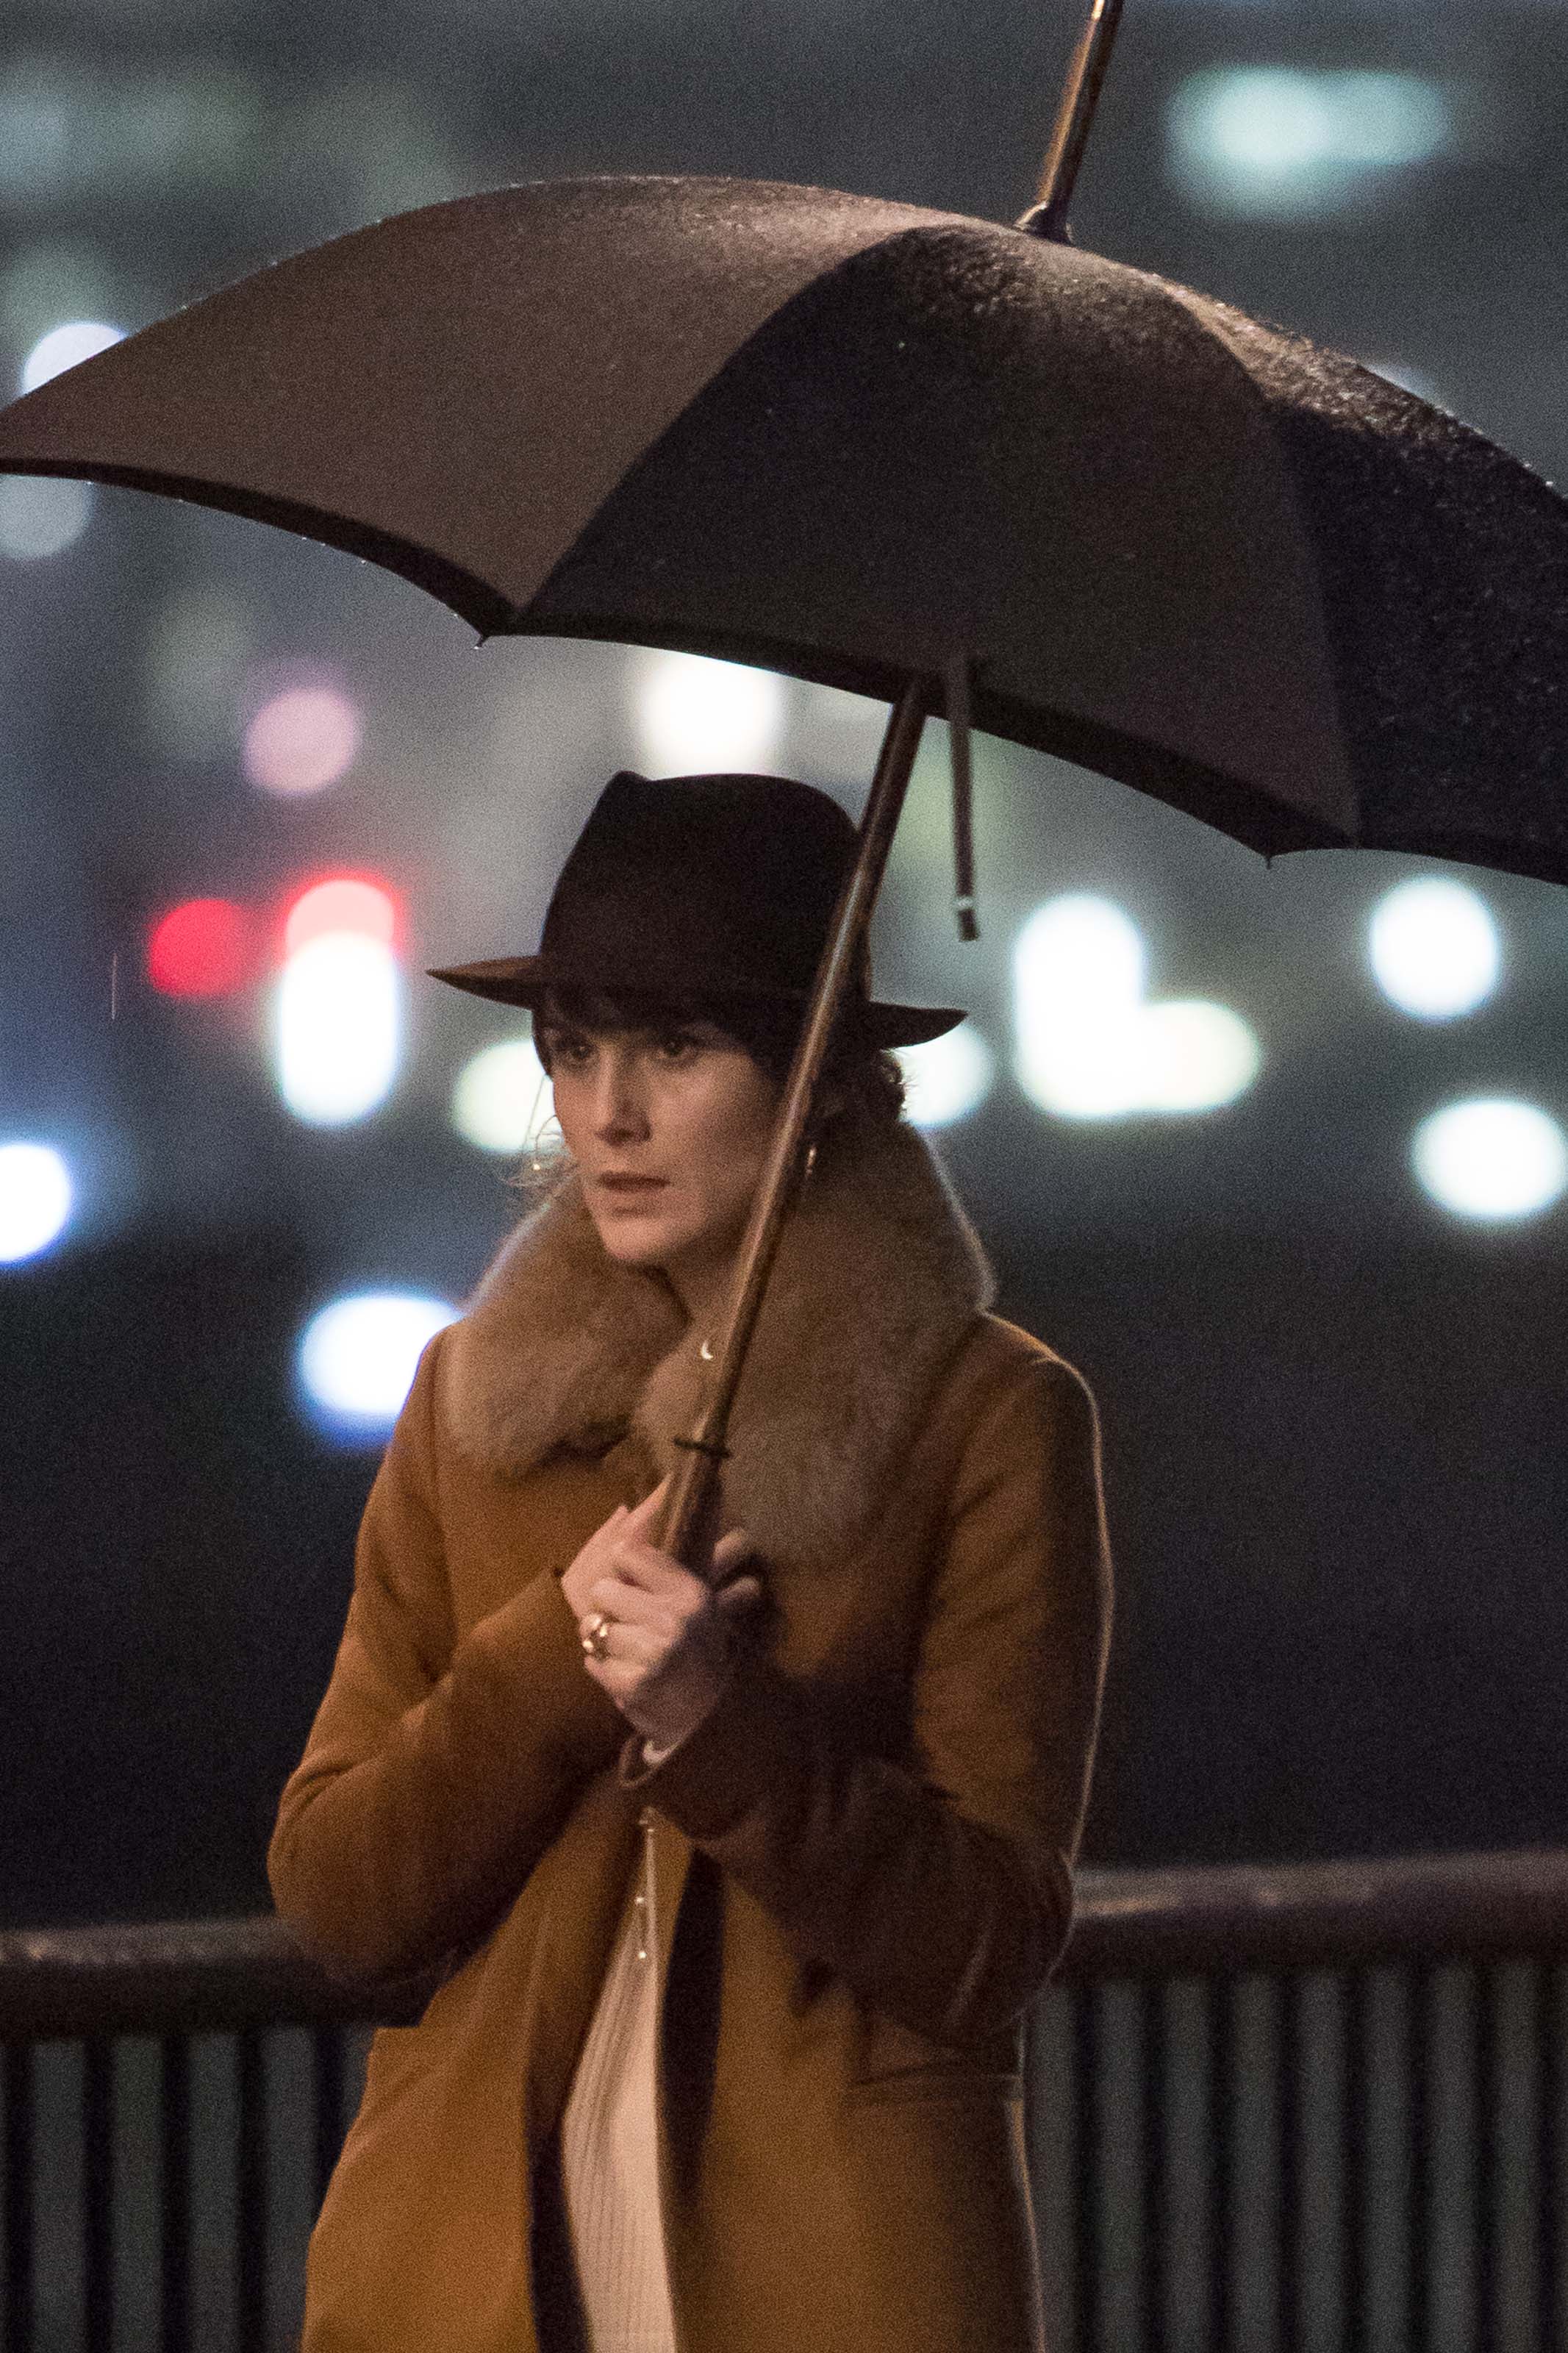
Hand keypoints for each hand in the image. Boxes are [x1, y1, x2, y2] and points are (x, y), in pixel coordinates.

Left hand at [561, 1480, 761, 1751]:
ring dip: (603, 1640)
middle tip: (630, 1621)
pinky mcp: (629, 1684)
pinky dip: (602, 1668)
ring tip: (629, 1650)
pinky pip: (590, 1661)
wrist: (704, 1718)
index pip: (628, 1553)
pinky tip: (625, 1671)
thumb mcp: (699, 1601)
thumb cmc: (699, 1652)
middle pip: (602, 1589)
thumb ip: (668, 1559)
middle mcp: (672, 1619)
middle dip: (610, 1607)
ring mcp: (650, 1653)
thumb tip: (636, 1507)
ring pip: (592, 1628)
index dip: (622, 1565)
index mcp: (690, 1592)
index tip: (630, 1577)